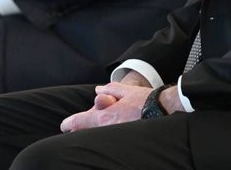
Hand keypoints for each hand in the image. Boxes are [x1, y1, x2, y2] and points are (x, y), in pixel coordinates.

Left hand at [60, 82, 183, 131]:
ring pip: (100, 134)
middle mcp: (109, 129)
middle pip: (89, 131)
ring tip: (100, 123)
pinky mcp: (126, 140)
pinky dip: (108, 132)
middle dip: (83, 128)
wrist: (166, 111)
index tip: (64, 126)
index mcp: (106, 116)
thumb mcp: (126, 90)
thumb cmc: (146, 100)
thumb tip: (98, 90)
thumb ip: (110, 90)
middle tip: (77, 126)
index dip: (70, 123)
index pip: (81, 122)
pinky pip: (111, 137)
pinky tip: (113, 127)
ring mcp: (118, 136)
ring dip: (96, 129)